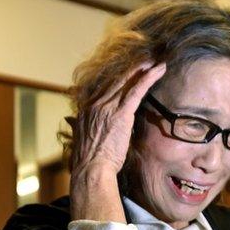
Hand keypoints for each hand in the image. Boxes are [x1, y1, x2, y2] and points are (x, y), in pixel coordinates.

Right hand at [69, 62, 165, 221]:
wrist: (91, 169)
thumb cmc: (88, 159)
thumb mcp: (79, 137)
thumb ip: (76, 125)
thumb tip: (70, 119)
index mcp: (86, 109)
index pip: (105, 88)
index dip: (118, 80)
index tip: (129, 74)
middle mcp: (95, 103)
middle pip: (116, 80)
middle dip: (132, 70)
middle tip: (146, 61)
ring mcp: (107, 106)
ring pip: (128, 81)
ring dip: (143, 70)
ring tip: (155, 63)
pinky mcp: (121, 112)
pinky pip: (137, 89)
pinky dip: (148, 78)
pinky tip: (158, 70)